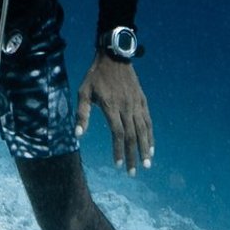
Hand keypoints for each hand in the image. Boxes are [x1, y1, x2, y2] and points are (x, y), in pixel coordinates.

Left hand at [76, 55, 153, 173]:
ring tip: (146, 164)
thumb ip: (82, 114)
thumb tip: (77, 135)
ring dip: (145, 149)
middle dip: (133, 156)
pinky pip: (148, 121)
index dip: (119, 151)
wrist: (114, 57)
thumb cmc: (95, 76)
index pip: (117, 133)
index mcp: (111, 107)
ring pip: (143, 130)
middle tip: (133, 173)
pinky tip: (151, 147)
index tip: (118, 166)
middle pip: (132, 136)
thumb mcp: (83, 92)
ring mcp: (136, 104)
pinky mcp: (142, 101)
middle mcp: (126, 108)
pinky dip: (150, 135)